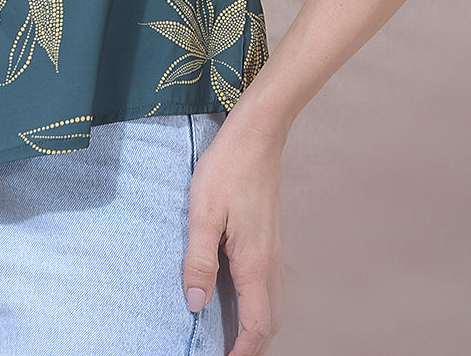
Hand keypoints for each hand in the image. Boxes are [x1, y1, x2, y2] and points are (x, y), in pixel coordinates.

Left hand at [184, 118, 283, 355]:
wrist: (257, 136)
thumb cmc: (227, 169)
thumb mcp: (202, 212)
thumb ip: (198, 259)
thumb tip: (195, 304)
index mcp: (254, 263)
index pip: (256, 325)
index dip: (242, 352)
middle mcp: (271, 264)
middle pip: (270, 323)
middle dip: (252, 346)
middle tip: (224, 353)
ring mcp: (275, 252)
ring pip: (273, 306)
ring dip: (257, 328)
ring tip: (230, 338)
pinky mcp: (271, 240)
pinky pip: (271, 287)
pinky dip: (259, 307)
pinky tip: (239, 299)